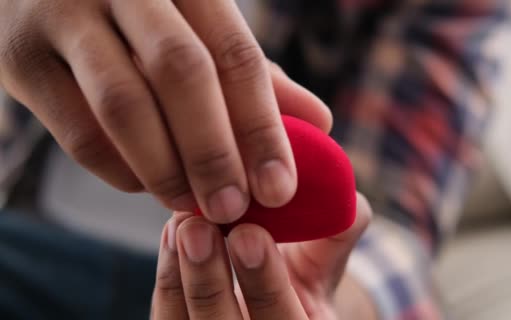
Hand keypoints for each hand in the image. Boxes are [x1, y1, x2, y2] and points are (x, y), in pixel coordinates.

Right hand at [0, 0, 330, 222]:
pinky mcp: (19, 58)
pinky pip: (77, 132)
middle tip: (233, 208)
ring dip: (165, 169)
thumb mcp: (201, 27)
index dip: (263, 127)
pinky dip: (119, 170)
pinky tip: (147, 184)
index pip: (236, 55)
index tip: (280, 188)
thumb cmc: (145, 16)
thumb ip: (255, 74)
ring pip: (124, 105)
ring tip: (192, 206)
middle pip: (181, 74)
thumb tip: (318, 122)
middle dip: (213, 152)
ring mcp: (63, 18)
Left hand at [151, 193, 375, 319]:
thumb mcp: (326, 265)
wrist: (269, 301)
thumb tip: (350, 203)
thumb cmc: (302, 280)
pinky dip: (167, 278)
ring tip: (181, 225)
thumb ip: (336, 237)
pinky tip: (172, 234)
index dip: (266, 284)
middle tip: (199, 228)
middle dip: (210, 282)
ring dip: (179, 276)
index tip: (250, 233)